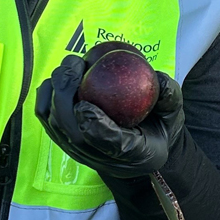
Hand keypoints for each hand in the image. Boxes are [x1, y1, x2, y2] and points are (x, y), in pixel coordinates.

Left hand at [34, 54, 185, 178]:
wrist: (140, 152)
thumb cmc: (156, 129)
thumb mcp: (173, 115)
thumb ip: (169, 98)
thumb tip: (159, 79)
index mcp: (132, 153)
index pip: (110, 144)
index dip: (95, 127)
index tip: (86, 105)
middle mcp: (101, 156)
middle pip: (72, 132)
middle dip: (65, 96)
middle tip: (75, 63)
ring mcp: (79, 150)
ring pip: (55, 124)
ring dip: (55, 93)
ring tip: (69, 65)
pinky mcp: (65, 141)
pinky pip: (47, 118)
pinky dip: (47, 96)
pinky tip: (58, 76)